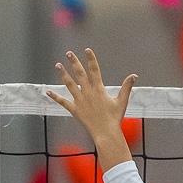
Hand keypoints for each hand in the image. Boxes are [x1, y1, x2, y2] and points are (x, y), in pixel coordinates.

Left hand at [47, 50, 136, 169]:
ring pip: (69, 84)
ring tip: (58, 65)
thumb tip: (134, 76)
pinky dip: (55, 97)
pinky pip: (63, 102)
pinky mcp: (74, 110)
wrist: (105, 133)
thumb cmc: (114, 118)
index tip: (87, 50)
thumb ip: (126, 87)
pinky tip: (48, 92)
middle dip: (74, 62)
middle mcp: (88, 93)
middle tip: (69, 53)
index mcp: (99, 89)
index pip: (94, 70)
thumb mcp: (122, 101)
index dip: (91, 59)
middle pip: (79, 74)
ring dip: (63, 74)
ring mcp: (80, 101)